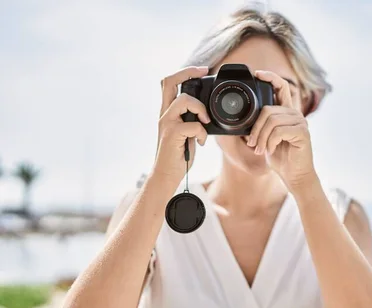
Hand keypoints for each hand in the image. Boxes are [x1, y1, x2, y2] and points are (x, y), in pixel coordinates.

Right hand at [152, 66, 210, 183]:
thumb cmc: (179, 155)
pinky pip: (193, 125)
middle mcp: (164, 114)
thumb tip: (207, 112)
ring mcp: (167, 123)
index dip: (185, 72)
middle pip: (169, 81)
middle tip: (204, 72)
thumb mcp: (187, 133)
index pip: (170, 83)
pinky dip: (202, 133)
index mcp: (168, 112)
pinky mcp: (172, 134)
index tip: (201, 70)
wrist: (167, 175)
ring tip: (206, 122)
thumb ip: (192, 119)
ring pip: (184, 100)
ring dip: (201, 109)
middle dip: (188, 72)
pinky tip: (201, 142)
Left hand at [247, 70, 317, 191]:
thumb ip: (260, 125)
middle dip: (255, 128)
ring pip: (271, 121)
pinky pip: (278, 131)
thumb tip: (244, 119)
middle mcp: (295, 114)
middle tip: (252, 143)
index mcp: (287, 112)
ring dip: (260, 138)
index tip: (257, 74)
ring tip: (260, 150)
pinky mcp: (302, 132)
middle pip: (268, 110)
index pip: (281, 86)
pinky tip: (270, 150)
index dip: (270, 77)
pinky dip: (269, 142)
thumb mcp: (265, 138)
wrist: (295, 176)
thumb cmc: (280, 158)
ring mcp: (300, 122)